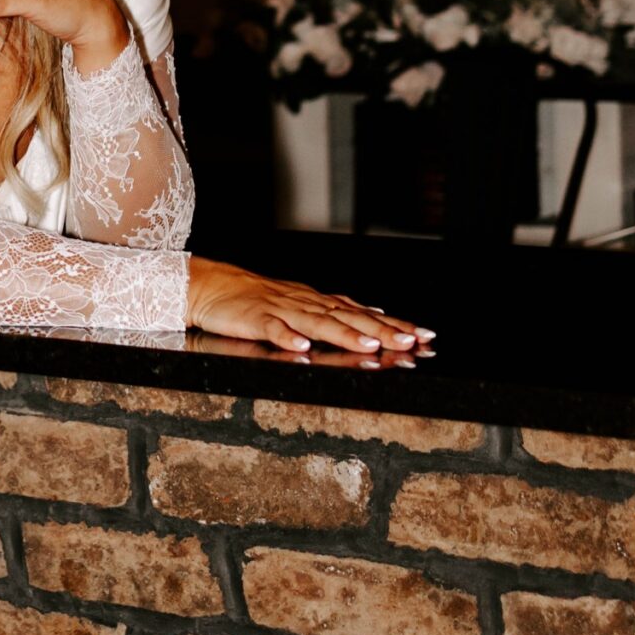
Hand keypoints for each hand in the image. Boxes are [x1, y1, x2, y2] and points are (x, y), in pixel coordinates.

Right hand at [187, 257, 433, 355]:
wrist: (211, 286)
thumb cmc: (255, 299)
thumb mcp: (300, 304)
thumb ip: (335, 312)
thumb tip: (376, 317)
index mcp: (317, 302)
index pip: (362, 313)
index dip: (393, 324)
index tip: (422, 334)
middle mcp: (305, 304)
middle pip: (348, 317)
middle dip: (381, 331)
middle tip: (410, 341)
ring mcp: (281, 310)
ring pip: (317, 322)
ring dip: (344, 333)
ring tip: (368, 346)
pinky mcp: (255, 319)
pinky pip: (274, 329)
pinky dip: (289, 338)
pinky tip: (303, 348)